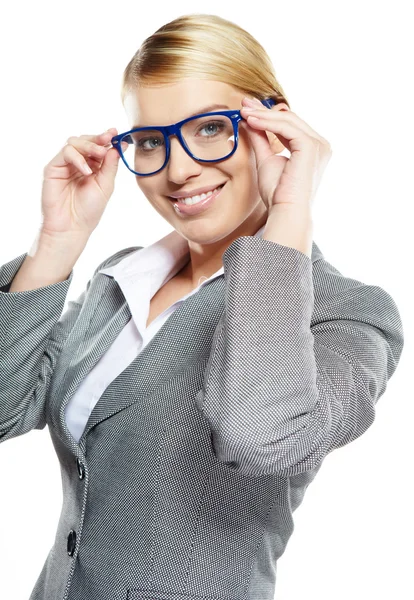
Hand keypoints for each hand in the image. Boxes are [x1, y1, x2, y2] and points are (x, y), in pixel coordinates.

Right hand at [40, 128, 127, 239]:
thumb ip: (111, 165)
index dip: (107, 138)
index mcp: (93, 166)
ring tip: (99, 155)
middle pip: (86, 140)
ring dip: (89, 146)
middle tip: (109, 138)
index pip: (99, 146)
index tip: (117, 133)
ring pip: (74, 142)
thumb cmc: (89, 210)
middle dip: (98, 138)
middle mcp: (79, 163)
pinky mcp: (53, 168)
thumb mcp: (106, 185)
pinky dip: (78, 158)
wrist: (72, 226)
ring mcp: (65, 164)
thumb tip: (119, 145)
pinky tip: (86, 170)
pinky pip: (65, 153)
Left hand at [240, 97, 331, 214]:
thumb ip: (261, 140)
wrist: (285, 212)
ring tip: (243, 112)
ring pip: (288, 120)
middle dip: (265, 111)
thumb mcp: (266, 160)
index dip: (268, 116)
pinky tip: (250, 120)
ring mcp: (319, 145)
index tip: (248, 109)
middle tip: (244, 104)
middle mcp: (320, 145)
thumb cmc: (278, 194)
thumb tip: (250, 121)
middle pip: (290, 119)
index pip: (290, 125)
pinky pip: (286, 127)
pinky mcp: (311, 146)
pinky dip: (267, 122)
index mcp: (313, 149)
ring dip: (263, 115)